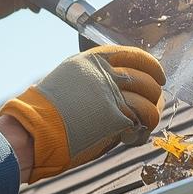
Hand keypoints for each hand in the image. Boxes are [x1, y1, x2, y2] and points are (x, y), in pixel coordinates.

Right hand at [0, 46, 164, 181]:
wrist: (34, 130)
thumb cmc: (46, 112)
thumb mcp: (69, 80)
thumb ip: (95, 79)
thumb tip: (122, 88)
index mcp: (92, 61)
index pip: (133, 55)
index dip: (151, 66)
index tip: (158, 76)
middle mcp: (104, 73)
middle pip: (146, 79)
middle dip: (154, 95)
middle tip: (152, 106)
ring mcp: (111, 94)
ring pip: (150, 101)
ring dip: (150, 116)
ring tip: (141, 126)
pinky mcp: (115, 117)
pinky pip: (142, 122)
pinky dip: (141, 132)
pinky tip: (130, 138)